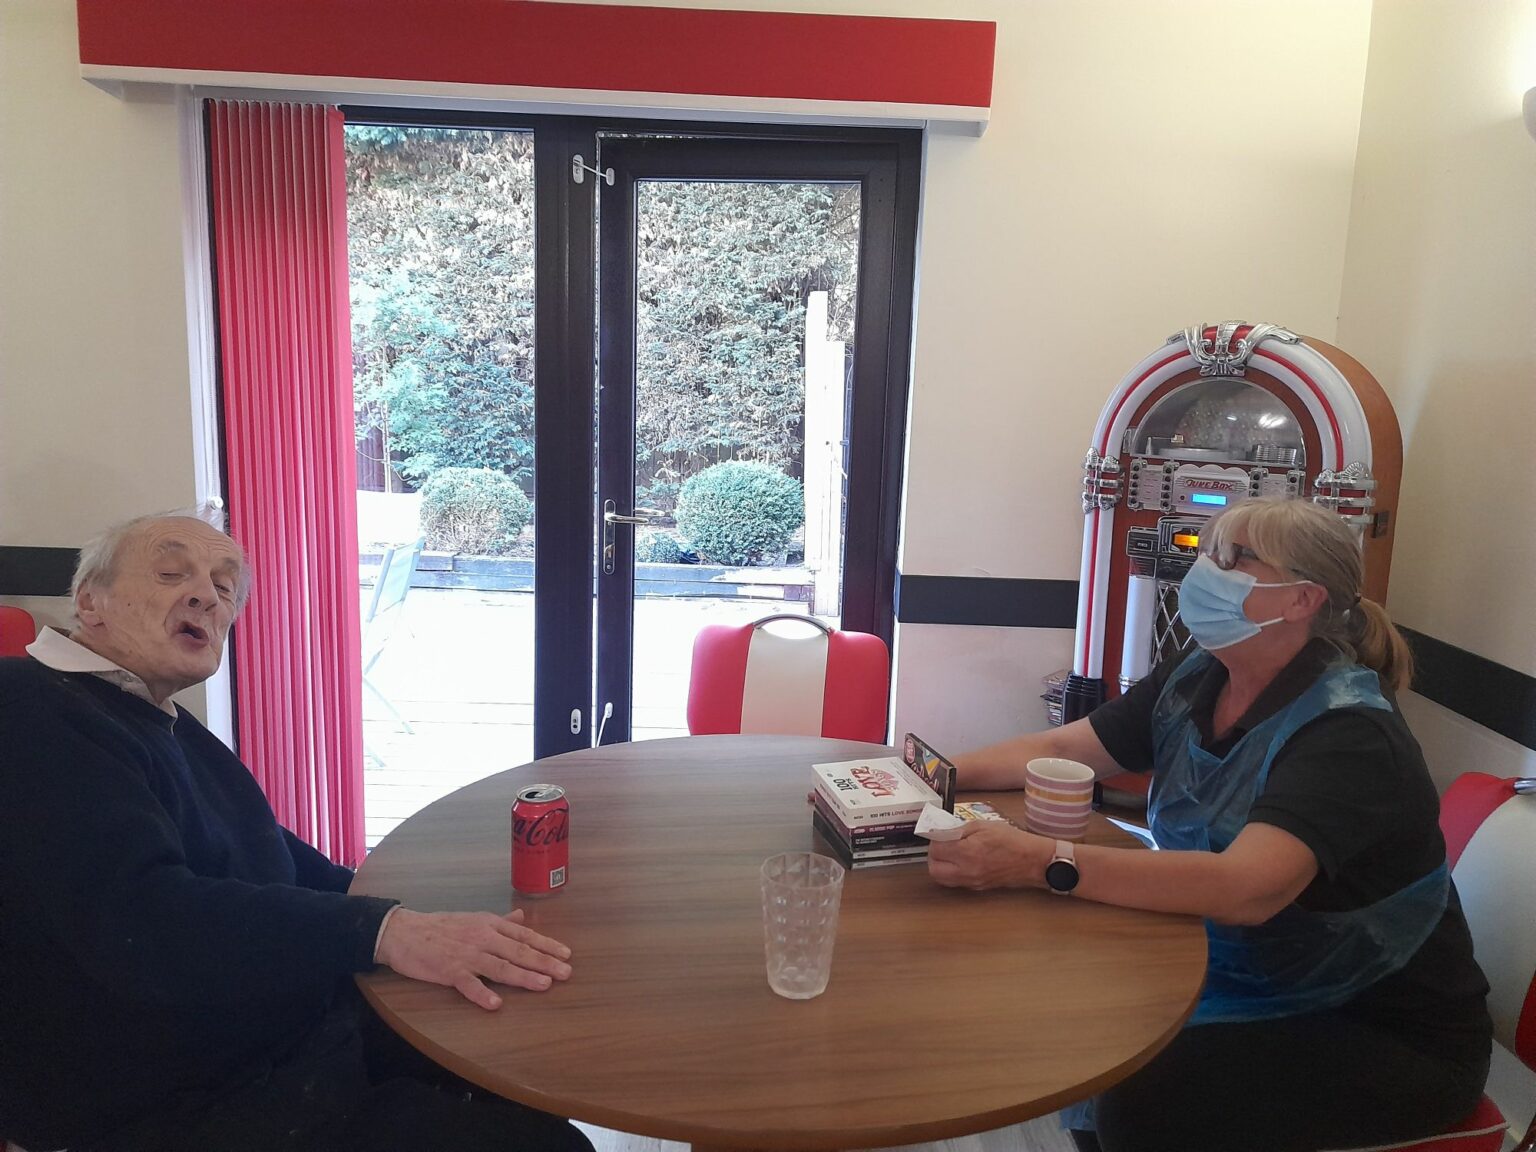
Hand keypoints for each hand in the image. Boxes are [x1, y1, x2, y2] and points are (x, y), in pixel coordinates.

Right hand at [375, 908, 572, 1009]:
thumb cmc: (441, 926)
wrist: (404, 932)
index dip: (547, 945)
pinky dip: (481, 994)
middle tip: (566, 973)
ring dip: (523, 976)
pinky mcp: (448, 971)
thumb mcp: (474, 919)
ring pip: (500, 966)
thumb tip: (521, 917)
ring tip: (544, 985)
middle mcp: (483, 938)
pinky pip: (468, 984)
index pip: (524, 935)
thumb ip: (500, 921)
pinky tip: (496, 1004)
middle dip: (544, 962)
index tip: (567, 954)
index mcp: (489, 925)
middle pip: (518, 951)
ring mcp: (466, 955)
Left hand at [926, 822, 1049, 890]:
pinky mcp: (977, 888)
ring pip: (942, 879)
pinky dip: (952, 872)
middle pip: (934, 869)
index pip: (936, 849)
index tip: (940, 833)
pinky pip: (955, 882)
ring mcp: (971, 882)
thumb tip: (942, 832)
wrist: (1032, 861)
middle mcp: (966, 871)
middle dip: (934, 855)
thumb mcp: (983, 825)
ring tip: (951, 852)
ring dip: (941, 865)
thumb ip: (959, 829)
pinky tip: (961, 860)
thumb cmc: (1012, 841)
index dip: (936, 839)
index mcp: (967, 853)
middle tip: (941, 844)